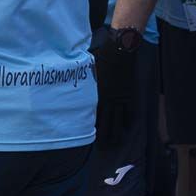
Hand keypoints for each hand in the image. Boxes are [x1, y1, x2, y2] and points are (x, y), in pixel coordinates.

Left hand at [90, 26, 138, 147]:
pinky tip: (128, 127)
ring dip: (118, 132)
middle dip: (106, 135)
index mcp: (96, 93)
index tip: (88, 137)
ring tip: (116, 142)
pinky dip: (129, 120)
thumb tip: (66, 77)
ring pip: (119, 120)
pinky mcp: (129, 94)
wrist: (121, 49)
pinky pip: (130, 111)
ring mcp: (120, 98)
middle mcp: (109, 99)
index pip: (92, 115)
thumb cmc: (102, 54)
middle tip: (104, 146)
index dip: (91, 127)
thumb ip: (80, 76)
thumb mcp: (87, 66)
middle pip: (107, 122)